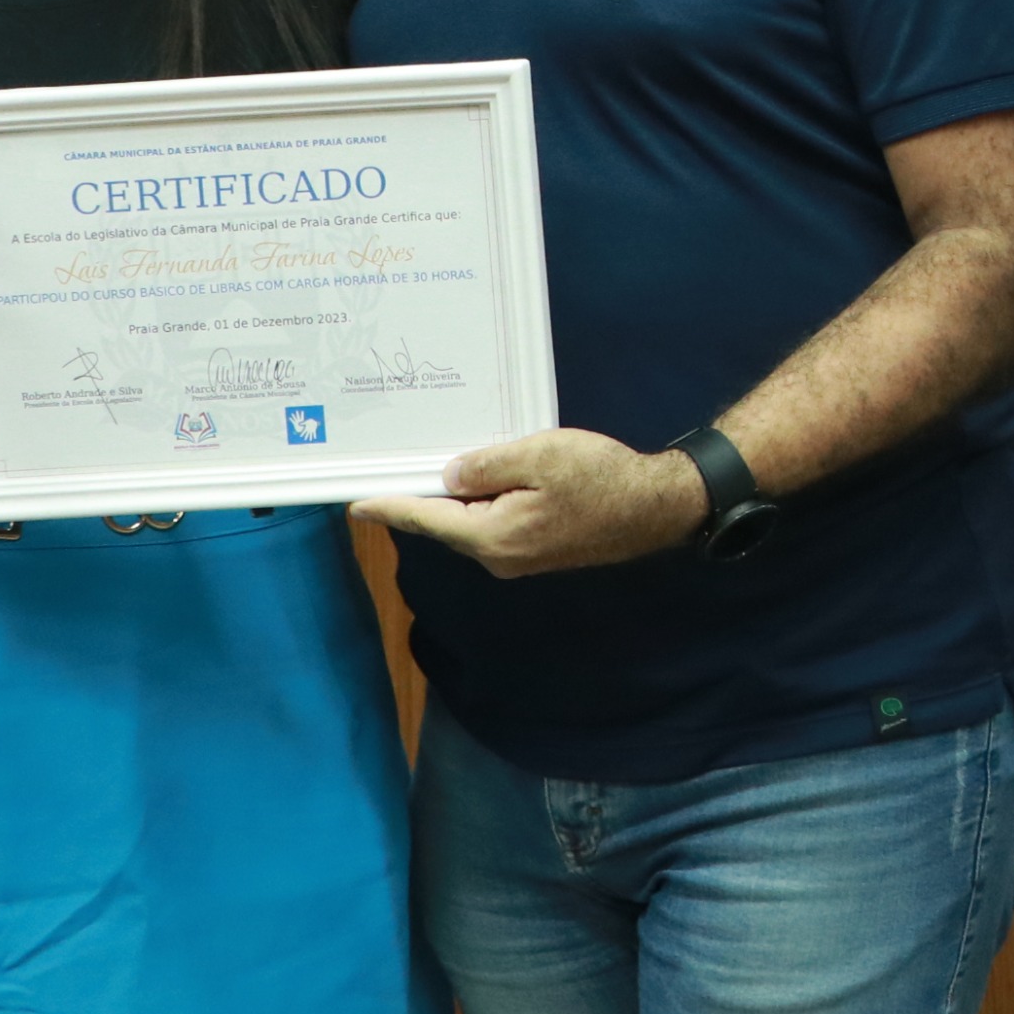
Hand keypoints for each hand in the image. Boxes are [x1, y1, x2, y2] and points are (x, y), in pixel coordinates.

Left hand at [354, 430, 707, 576]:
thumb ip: (487, 465)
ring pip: (475, 522)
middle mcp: (499, 556)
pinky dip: (491, 502)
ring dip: (466, 496)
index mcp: (492, 535)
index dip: (390, 507)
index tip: (356, 505)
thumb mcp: (540, 454)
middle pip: (449, 522)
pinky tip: (500, 479)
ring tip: (463, 461)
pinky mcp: (539, 551)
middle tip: (413, 461)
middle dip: (431, 494)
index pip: (427, 518)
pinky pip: (498, 524)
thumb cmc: (601, 478)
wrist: (657, 507)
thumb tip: (450, 475)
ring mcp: (520, 558)